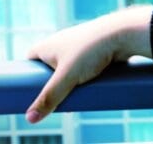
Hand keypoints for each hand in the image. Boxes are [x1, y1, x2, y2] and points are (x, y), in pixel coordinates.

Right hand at [25, 5, 152, 122]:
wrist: (123, 33)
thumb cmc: (91, 51)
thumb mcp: (67, 77)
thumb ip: (50, 97)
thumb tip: (31, 119)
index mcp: (47, 44)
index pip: (30, 60)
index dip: (28, 75)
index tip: (31, 91)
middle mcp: (62, 42)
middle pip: (50, 67)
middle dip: (53, 83)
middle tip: (56, 99)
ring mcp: (80, 45)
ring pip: (70, 67)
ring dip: (71, 80)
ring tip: (75, 95)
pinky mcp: (96, 49)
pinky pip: (86, 65)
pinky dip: (86, 75)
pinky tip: (90, 86)